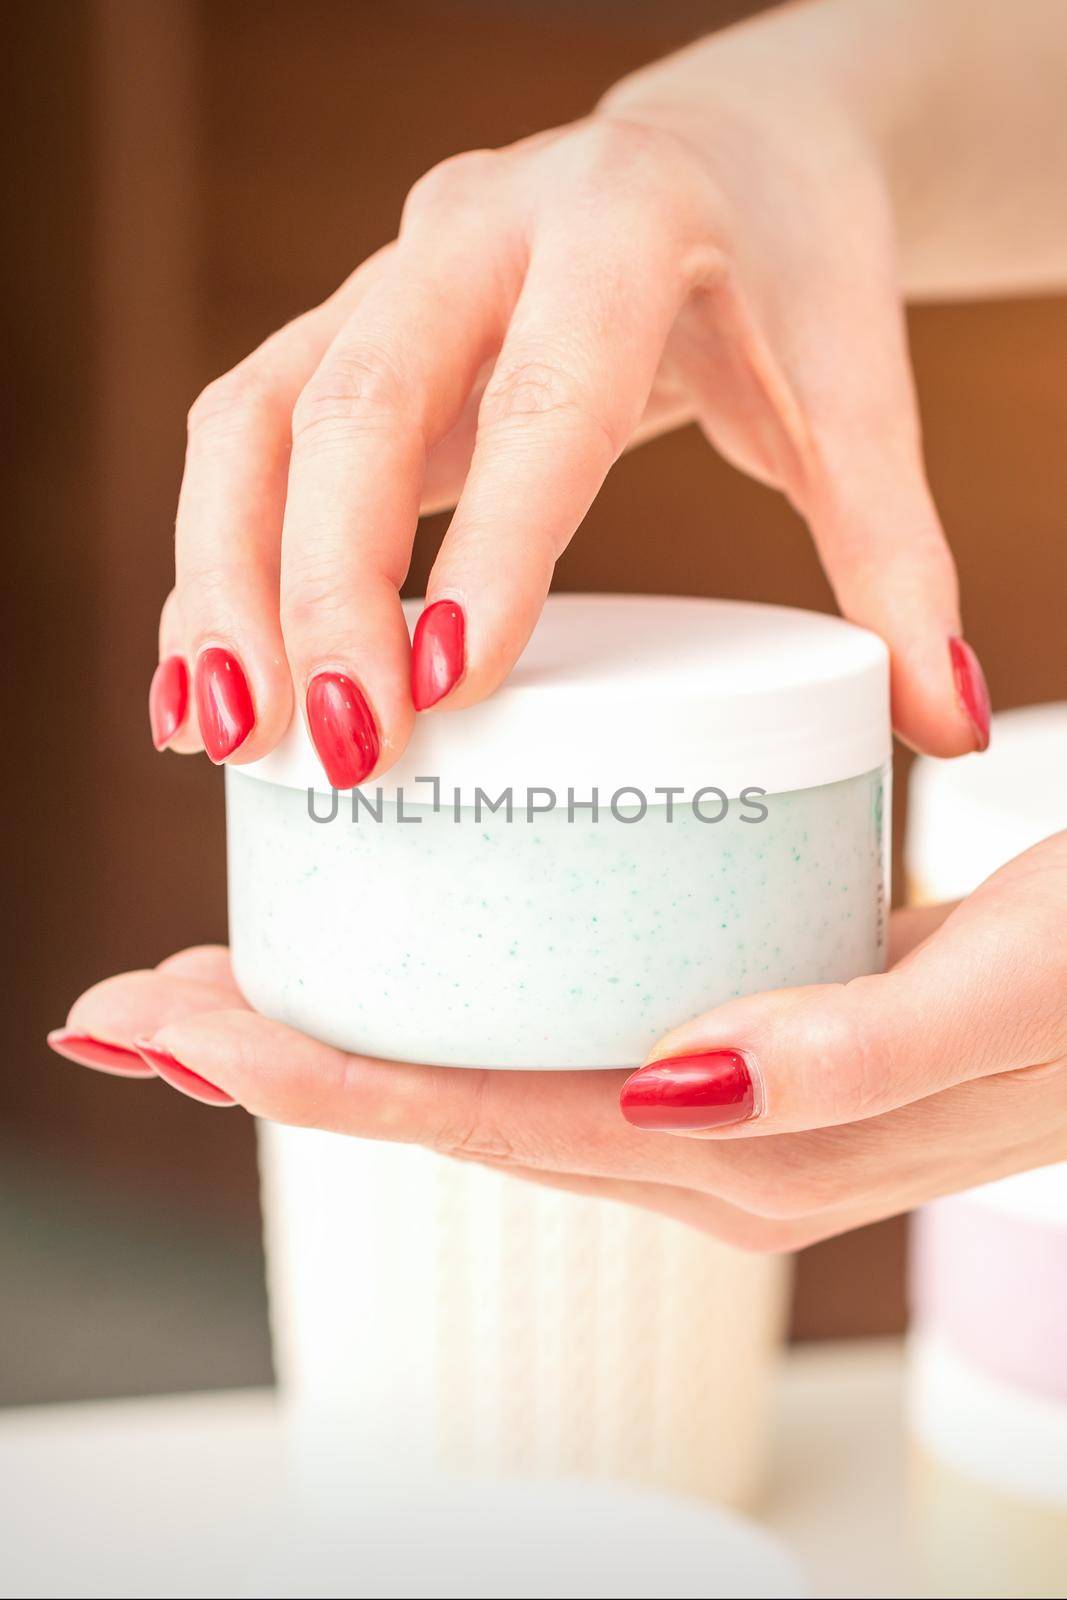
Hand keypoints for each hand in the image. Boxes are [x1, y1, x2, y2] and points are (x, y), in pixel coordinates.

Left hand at [50, 834, 1066, 1248]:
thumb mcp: (998, 994)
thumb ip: (859, 1050)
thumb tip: (683, 1079)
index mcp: (748, 1150)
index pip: (489, 1118)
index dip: (327, 1081)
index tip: (185, 1028)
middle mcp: (705, 1145)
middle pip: (449, 1109)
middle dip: (282, 1063)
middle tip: (138, 1001)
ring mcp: (708, 1107)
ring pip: (483, 1082)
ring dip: (339, 1043)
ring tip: (212, 985)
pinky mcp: (725, 1048)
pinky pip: (547, 1042)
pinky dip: (437, 1014)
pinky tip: (387, 965)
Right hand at [149, 58, 992, 778]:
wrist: (722, 154)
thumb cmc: (787, 277)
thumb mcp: (851, 398)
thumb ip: (896, 555)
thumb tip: (940, 720)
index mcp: (621, 229)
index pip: (544, 390)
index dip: (491, 536)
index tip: (451, 683)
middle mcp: (477, 233)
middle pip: (357, 403)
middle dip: (325, 586)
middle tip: (340, 750)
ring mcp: (390, 277)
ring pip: (256, 416)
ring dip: (225, 579)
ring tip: (225, 737)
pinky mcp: (346, 331)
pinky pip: (242, 438)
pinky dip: (214, 565)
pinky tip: (203, 689)